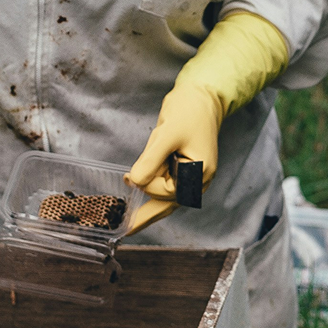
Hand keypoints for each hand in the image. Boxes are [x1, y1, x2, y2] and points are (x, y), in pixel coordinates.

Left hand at [125, 84, 222, 234]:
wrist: (201, 98)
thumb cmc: (188, 112)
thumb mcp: (166, 135)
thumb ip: (150, 161)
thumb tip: (134, 182)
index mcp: (200, 173)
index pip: (167, 191)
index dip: (146, 184)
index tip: (128, 177)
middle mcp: (199, 180)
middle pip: (169, 204)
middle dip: (147, 215)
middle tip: (126, 230)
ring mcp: (193, 177)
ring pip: (167, 198)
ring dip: (149, 200)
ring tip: (130, 212)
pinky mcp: (185, 171)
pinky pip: (168, 187)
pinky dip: (153, 191)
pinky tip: (140, 200)